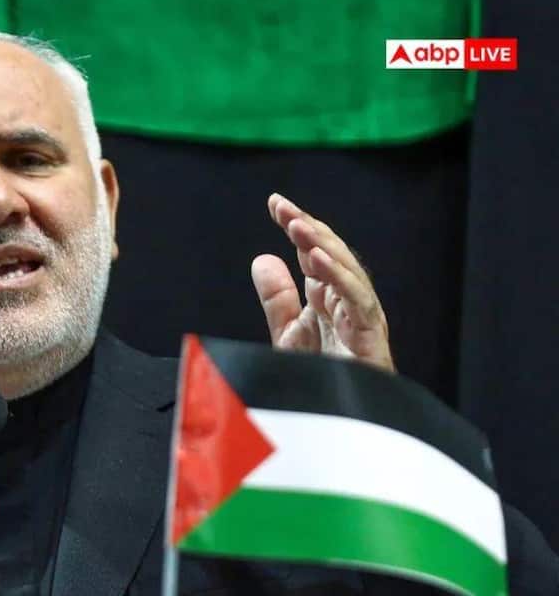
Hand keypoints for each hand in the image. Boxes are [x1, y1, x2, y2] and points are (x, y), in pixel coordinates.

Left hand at [250, 193, 394, 371]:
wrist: (336, 431)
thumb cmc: (318, 386)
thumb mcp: (287, 336)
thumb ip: (278, 300)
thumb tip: (263, 258)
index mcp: (329, 301)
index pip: (315, 254)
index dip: (298, 227)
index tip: (275, 203)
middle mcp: (348, 305)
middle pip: (332, 256)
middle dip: (308, 229)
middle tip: (282, 206)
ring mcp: (362, 320)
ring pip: (348, 271)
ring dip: (323, 246)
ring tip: (298, 225)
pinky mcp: (371, 339)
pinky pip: (359, 301)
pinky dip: (340, 278)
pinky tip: (318, 260)